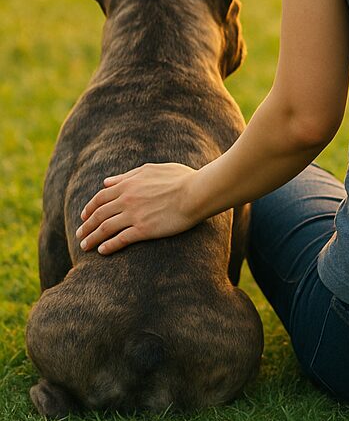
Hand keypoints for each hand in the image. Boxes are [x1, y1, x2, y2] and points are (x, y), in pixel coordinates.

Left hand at [75, 163, 202, 254]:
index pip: (100, 197)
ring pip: (105, 228)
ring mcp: (134, 215)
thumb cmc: (181, 178)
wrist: (197, 192)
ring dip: (92, 238)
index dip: (89, 208)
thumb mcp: (153, 169)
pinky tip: (102, 251)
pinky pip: (120, 239)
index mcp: (128, 184)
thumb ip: (128, 176)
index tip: (84, 217)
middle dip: (86, 226)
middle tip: (80, 234)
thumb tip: (107, 181)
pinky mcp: (144, 229)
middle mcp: (127, 199)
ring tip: (85, 246)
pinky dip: (108, 246)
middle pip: (98, 215)